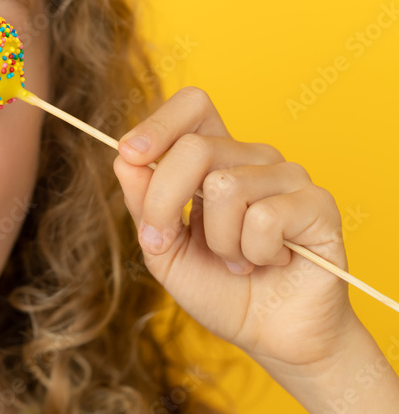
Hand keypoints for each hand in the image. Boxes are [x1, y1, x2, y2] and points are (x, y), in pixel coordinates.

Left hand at [113, 86, 359, 374]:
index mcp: (214, 158)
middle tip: (170, 241)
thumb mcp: (164, 248)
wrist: (270, 336)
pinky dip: (254, 253)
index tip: (129, 153)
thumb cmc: (219, 288)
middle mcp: (251, 157)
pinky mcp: (317, 203)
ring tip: (238, 259)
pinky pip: (264, 218)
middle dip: (165, 200)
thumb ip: (142, 204)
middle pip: (194, 147)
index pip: (193, 106)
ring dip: (219, 241)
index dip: (158, 123)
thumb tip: (124, 159)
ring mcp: (287, 176)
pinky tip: (270, 262)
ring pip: (226, 186)